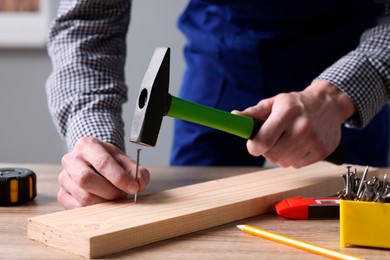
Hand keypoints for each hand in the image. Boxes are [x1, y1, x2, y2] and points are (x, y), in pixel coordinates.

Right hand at [58, 137, 149, 208]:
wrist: (94, 162)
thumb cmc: (109, 161)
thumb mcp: (124, 160)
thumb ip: (136, 170)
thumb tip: (140, 183)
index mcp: (87, 145)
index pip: (102, 162)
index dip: (120, 177)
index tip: (133, 187)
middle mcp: (71, 159)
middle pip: (86, 179)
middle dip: (109, 191)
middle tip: (122, 194)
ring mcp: (64, 177)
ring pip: (82, 196)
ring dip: (104, 202)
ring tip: (114, 198)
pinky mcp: (62, 194)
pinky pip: (77, 208)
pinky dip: (94, 210)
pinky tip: (103, 204)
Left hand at [233, 80, 355, 167]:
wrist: (329, 104)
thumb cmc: (296, 104)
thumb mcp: (273, 103)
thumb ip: (252, 113)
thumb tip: (234, 116)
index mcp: (287, 112)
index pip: (263, 140)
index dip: (254, 147)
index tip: (253, 145)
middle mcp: (302, 126)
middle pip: (272, 155)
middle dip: (267, 150)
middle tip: (272, 140)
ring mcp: (314, 140)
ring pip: (283, 162)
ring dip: (280, 155)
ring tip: (287, 140)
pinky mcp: (322, 151)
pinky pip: (296, 165)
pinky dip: (293, 158)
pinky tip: (299, 145)